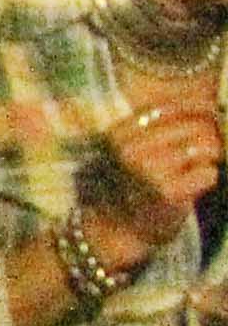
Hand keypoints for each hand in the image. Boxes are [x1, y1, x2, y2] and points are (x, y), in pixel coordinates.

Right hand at [83, 98, 222, 257]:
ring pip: (207, 146)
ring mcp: (149, 171)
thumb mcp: (131, 148)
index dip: (197, 105)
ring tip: (199, 167)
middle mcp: (132, 149)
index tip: (210, 110)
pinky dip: (208, 178)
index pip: (170, 106)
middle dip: (210, 136)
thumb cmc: (129, 186)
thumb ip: (158, 124)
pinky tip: (193, 186)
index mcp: (121, 134)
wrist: (114, 231)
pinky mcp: (168, 192)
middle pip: (195, 125)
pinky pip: (209, 173)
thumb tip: (204, 94)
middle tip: (206, 150)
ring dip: (211, 157)